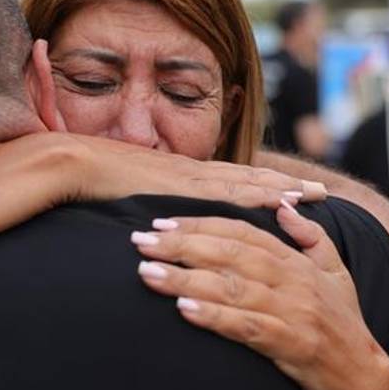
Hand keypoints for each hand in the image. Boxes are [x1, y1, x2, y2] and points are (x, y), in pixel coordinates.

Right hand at [56, 133, 327, 209]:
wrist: (67, 161)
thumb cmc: (84, 179)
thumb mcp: (120, 195)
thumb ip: (138, 207)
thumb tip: (144, 228)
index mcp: (177, 174)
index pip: (229, 179)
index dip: (261, 184)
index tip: (290, 190)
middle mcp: (189, 171)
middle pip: (248, 178)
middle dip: (285, 185)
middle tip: (321, 192)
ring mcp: (187, 176)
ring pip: (247, 182)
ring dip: (283, 189)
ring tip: (316, 196)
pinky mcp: (181, 186)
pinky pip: (229, 191)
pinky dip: (258, 195)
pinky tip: (283, 202)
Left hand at [130, 200, 388, 389]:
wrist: (364, 384)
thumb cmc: (343, 326)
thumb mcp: (336, 274)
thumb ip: (311, 237)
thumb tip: (285, 206)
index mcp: (299, 262)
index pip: (243, 233)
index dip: (201, 224)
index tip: (161, 222)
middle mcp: (296, 281)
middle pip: (231, 254)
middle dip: (183, 245)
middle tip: (140, 242)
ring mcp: (295, 312)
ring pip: (233, 288)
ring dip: (187, 279)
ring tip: (147, 274)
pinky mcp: (293, 345)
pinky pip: (247, 327)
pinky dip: (215, 317)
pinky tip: (184, 311)